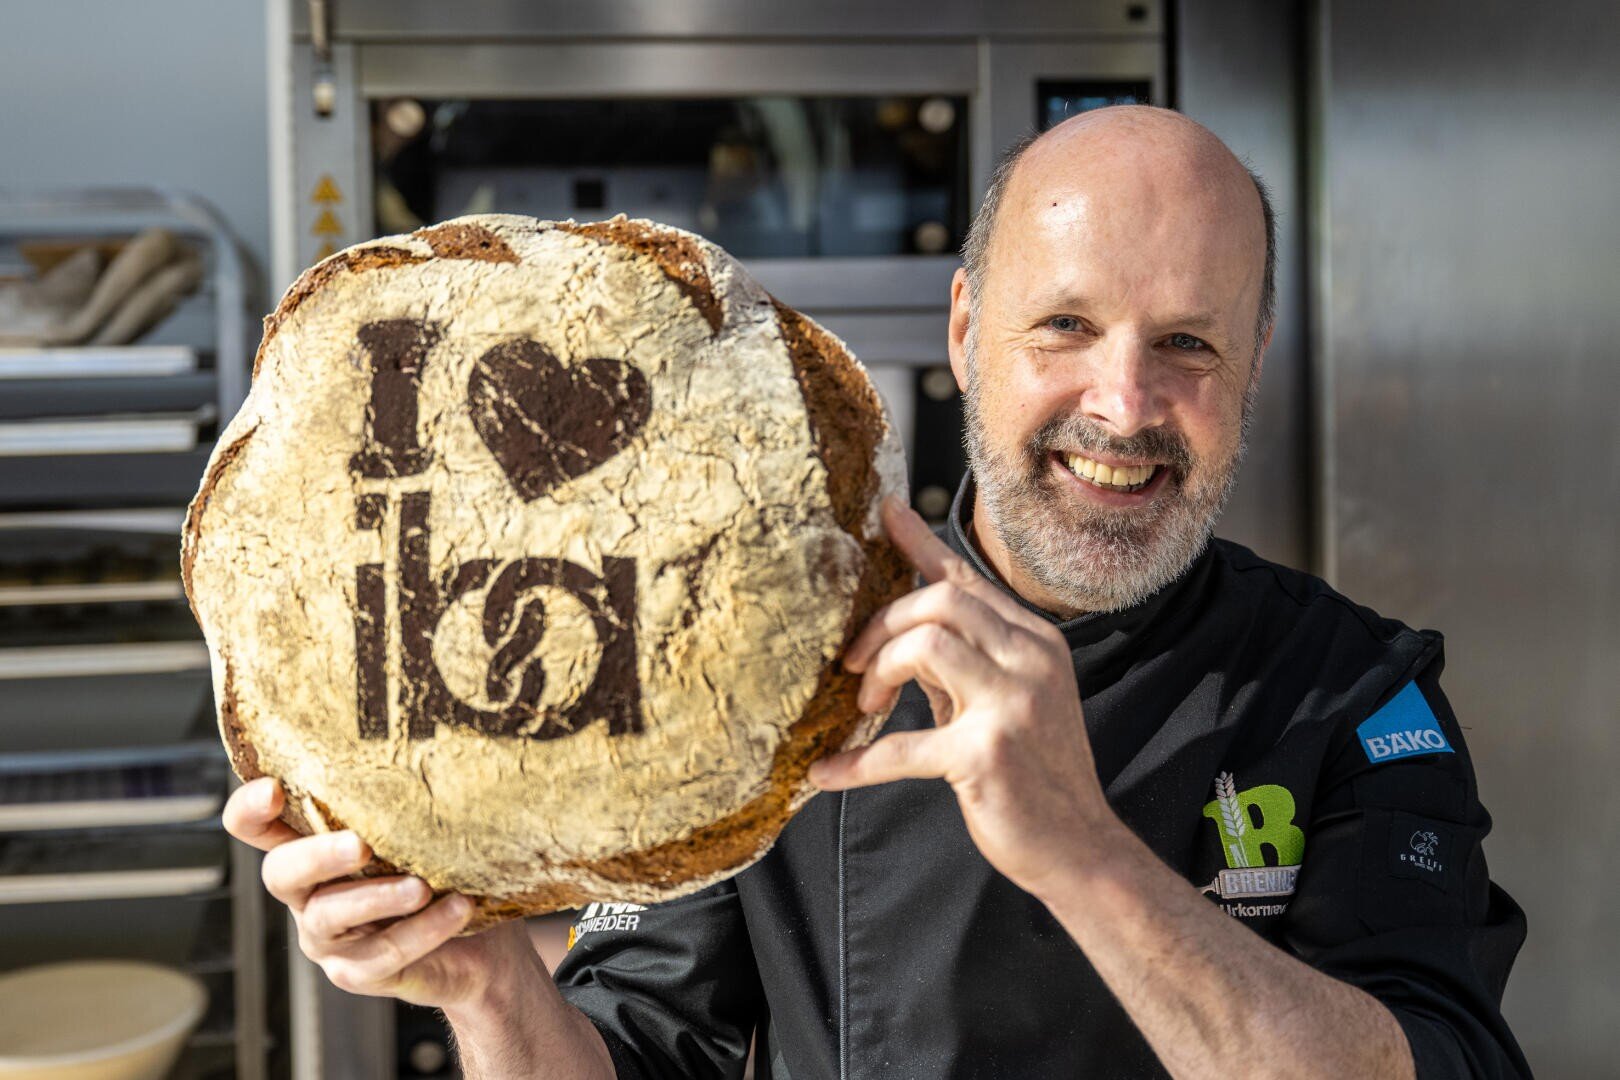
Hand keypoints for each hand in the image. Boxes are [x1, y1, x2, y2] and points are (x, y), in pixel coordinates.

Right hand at [223, 777, 533, 1008]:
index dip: (250, 810)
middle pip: (281, 873)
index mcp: (310, 846)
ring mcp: (327, 936)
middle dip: (317, 855)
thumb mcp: (422, 832)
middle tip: (360, 844)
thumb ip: (411, 801)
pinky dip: (423, 931)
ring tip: (421, 886)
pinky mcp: (356, 972)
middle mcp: (307, 891)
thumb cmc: (445, 872)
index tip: (273, 790)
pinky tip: (459, 908)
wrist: (482, 948)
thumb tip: (443, 746)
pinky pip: (382, 954)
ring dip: (377, 898)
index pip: (257, 827)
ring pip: (330, 916)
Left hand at [809, 496, 1119, 899]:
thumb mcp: (1008, 699)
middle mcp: (1030, 658)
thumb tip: (901, 633)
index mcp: (1034, 639)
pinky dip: (856, 762)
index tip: (884, 511)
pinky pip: (901, 746)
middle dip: (882, 627)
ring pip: (924, 644)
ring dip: (878, 672)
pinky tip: (827, 773)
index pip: (966, 576)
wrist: (1079, 847)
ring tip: (866, 707)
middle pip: (937, 600)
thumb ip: (962, 661)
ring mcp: (1013, 703)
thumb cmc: (1034, 773)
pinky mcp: (986, 754)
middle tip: (857, 670)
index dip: (919, 541)